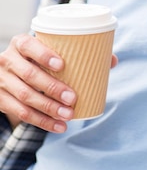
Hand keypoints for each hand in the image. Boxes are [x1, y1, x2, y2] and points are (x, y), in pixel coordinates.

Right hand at [0, 34, 117, 132]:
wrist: (8, 73)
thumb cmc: (37, 60)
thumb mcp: (49, 52)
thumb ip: (78, 54)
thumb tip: (112, 60)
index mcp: (20, 43)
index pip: (28, 45)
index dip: (44, 54)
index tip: (62, 65)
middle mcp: (7, 60)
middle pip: (29, 75)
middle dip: (52, 88)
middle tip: (72, 98)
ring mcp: (1, 81)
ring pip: (24, 97)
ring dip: (48, 109)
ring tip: (68, 115)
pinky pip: (20, 113)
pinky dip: (41, 122)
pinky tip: (58, 126)